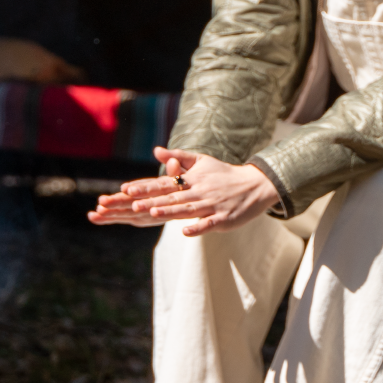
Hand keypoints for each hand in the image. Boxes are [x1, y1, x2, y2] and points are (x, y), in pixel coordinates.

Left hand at [87, 147, 280, 235]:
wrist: (255, 185)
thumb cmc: (223, 174)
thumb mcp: (202, 161)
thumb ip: (177, 156)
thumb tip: (155, 150)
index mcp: (192, 179)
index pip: (164, 183)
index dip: (146, 187)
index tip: (127, 190)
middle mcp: (200, 191)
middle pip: (172, 197)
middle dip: (152, 201)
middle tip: (131, 205)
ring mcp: (212, 205)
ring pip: (188, 209)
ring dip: (170, 211)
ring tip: (153, 212)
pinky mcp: (224, 218)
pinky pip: (209, 224)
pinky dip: (198, 228)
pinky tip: (184, 231)